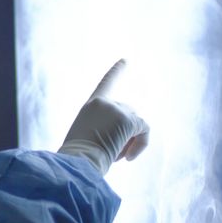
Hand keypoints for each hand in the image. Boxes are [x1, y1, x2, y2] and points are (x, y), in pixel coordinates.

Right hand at [58, 59, 149, 175]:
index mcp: (90, 106)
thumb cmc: (79, 158)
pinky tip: (128, 159)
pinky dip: (141, 144)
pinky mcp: (128, 120)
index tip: (125, 60)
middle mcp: (104, 103)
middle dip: (125, 135)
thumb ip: (107, 128)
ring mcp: (116, 109)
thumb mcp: (88, 137)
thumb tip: (131, 131)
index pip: (106, 84)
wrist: (77, 161)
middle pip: (127, 115)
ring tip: (117, 157)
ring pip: (136, 124)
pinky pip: (144, 130)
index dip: (116, 72)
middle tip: (115, 155)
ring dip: (131, 142)